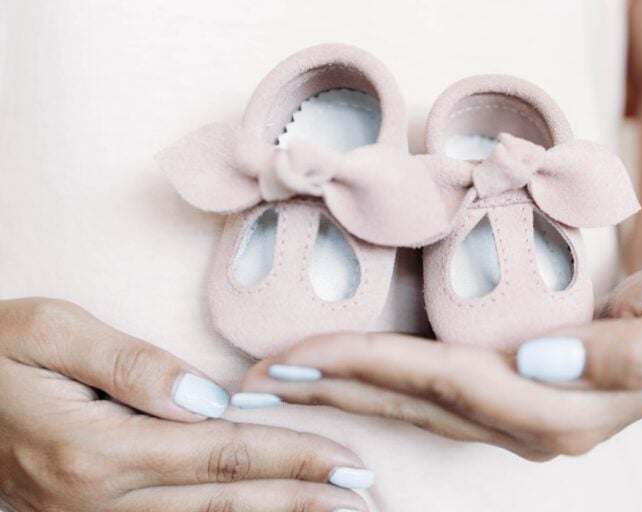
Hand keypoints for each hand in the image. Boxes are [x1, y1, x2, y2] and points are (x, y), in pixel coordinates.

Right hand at [0, 298, 369, 511]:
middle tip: (363, 498)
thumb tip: (208, 397)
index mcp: (96, 448)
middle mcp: (97, 499)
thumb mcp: (48, 332)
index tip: (346, 459)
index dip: (291, 455)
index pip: (222, 452)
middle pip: (225, 498)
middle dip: (302, 497)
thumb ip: (131, 364)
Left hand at [237, 260, 641, 459]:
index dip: (370, 366)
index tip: (299, 353)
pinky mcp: (502, 398)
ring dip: (340, 388)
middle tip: (253, 378)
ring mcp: (509, 416)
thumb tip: (539, 357)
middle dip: (329, 386)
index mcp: (557, 408)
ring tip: (274, 378)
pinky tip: (336, 375)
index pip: (444, 382)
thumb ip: (621, 355)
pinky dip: (374, 384)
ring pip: (408, 403)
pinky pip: (426, 395)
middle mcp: (523, 422)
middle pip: (408, 400)